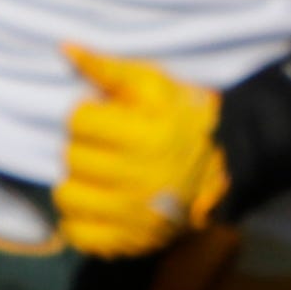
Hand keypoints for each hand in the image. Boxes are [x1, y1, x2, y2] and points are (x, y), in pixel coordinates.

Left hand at [56, 47, 228, 257]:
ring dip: (78, 183)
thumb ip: (107, 69)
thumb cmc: (183, 118)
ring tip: (101, 176)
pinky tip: (98, 205)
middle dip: (86, 148)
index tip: (110, 120)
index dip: (90, 115)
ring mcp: (135, 216)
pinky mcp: (131, 241)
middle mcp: (140, 179)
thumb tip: (64, 48)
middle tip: (109, 148)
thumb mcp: (153, 85)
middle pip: (72, 158)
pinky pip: (80, 235)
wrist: (226, 166)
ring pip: (68, 196)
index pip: (78, 121)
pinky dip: (82, 221)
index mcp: (145, 136)